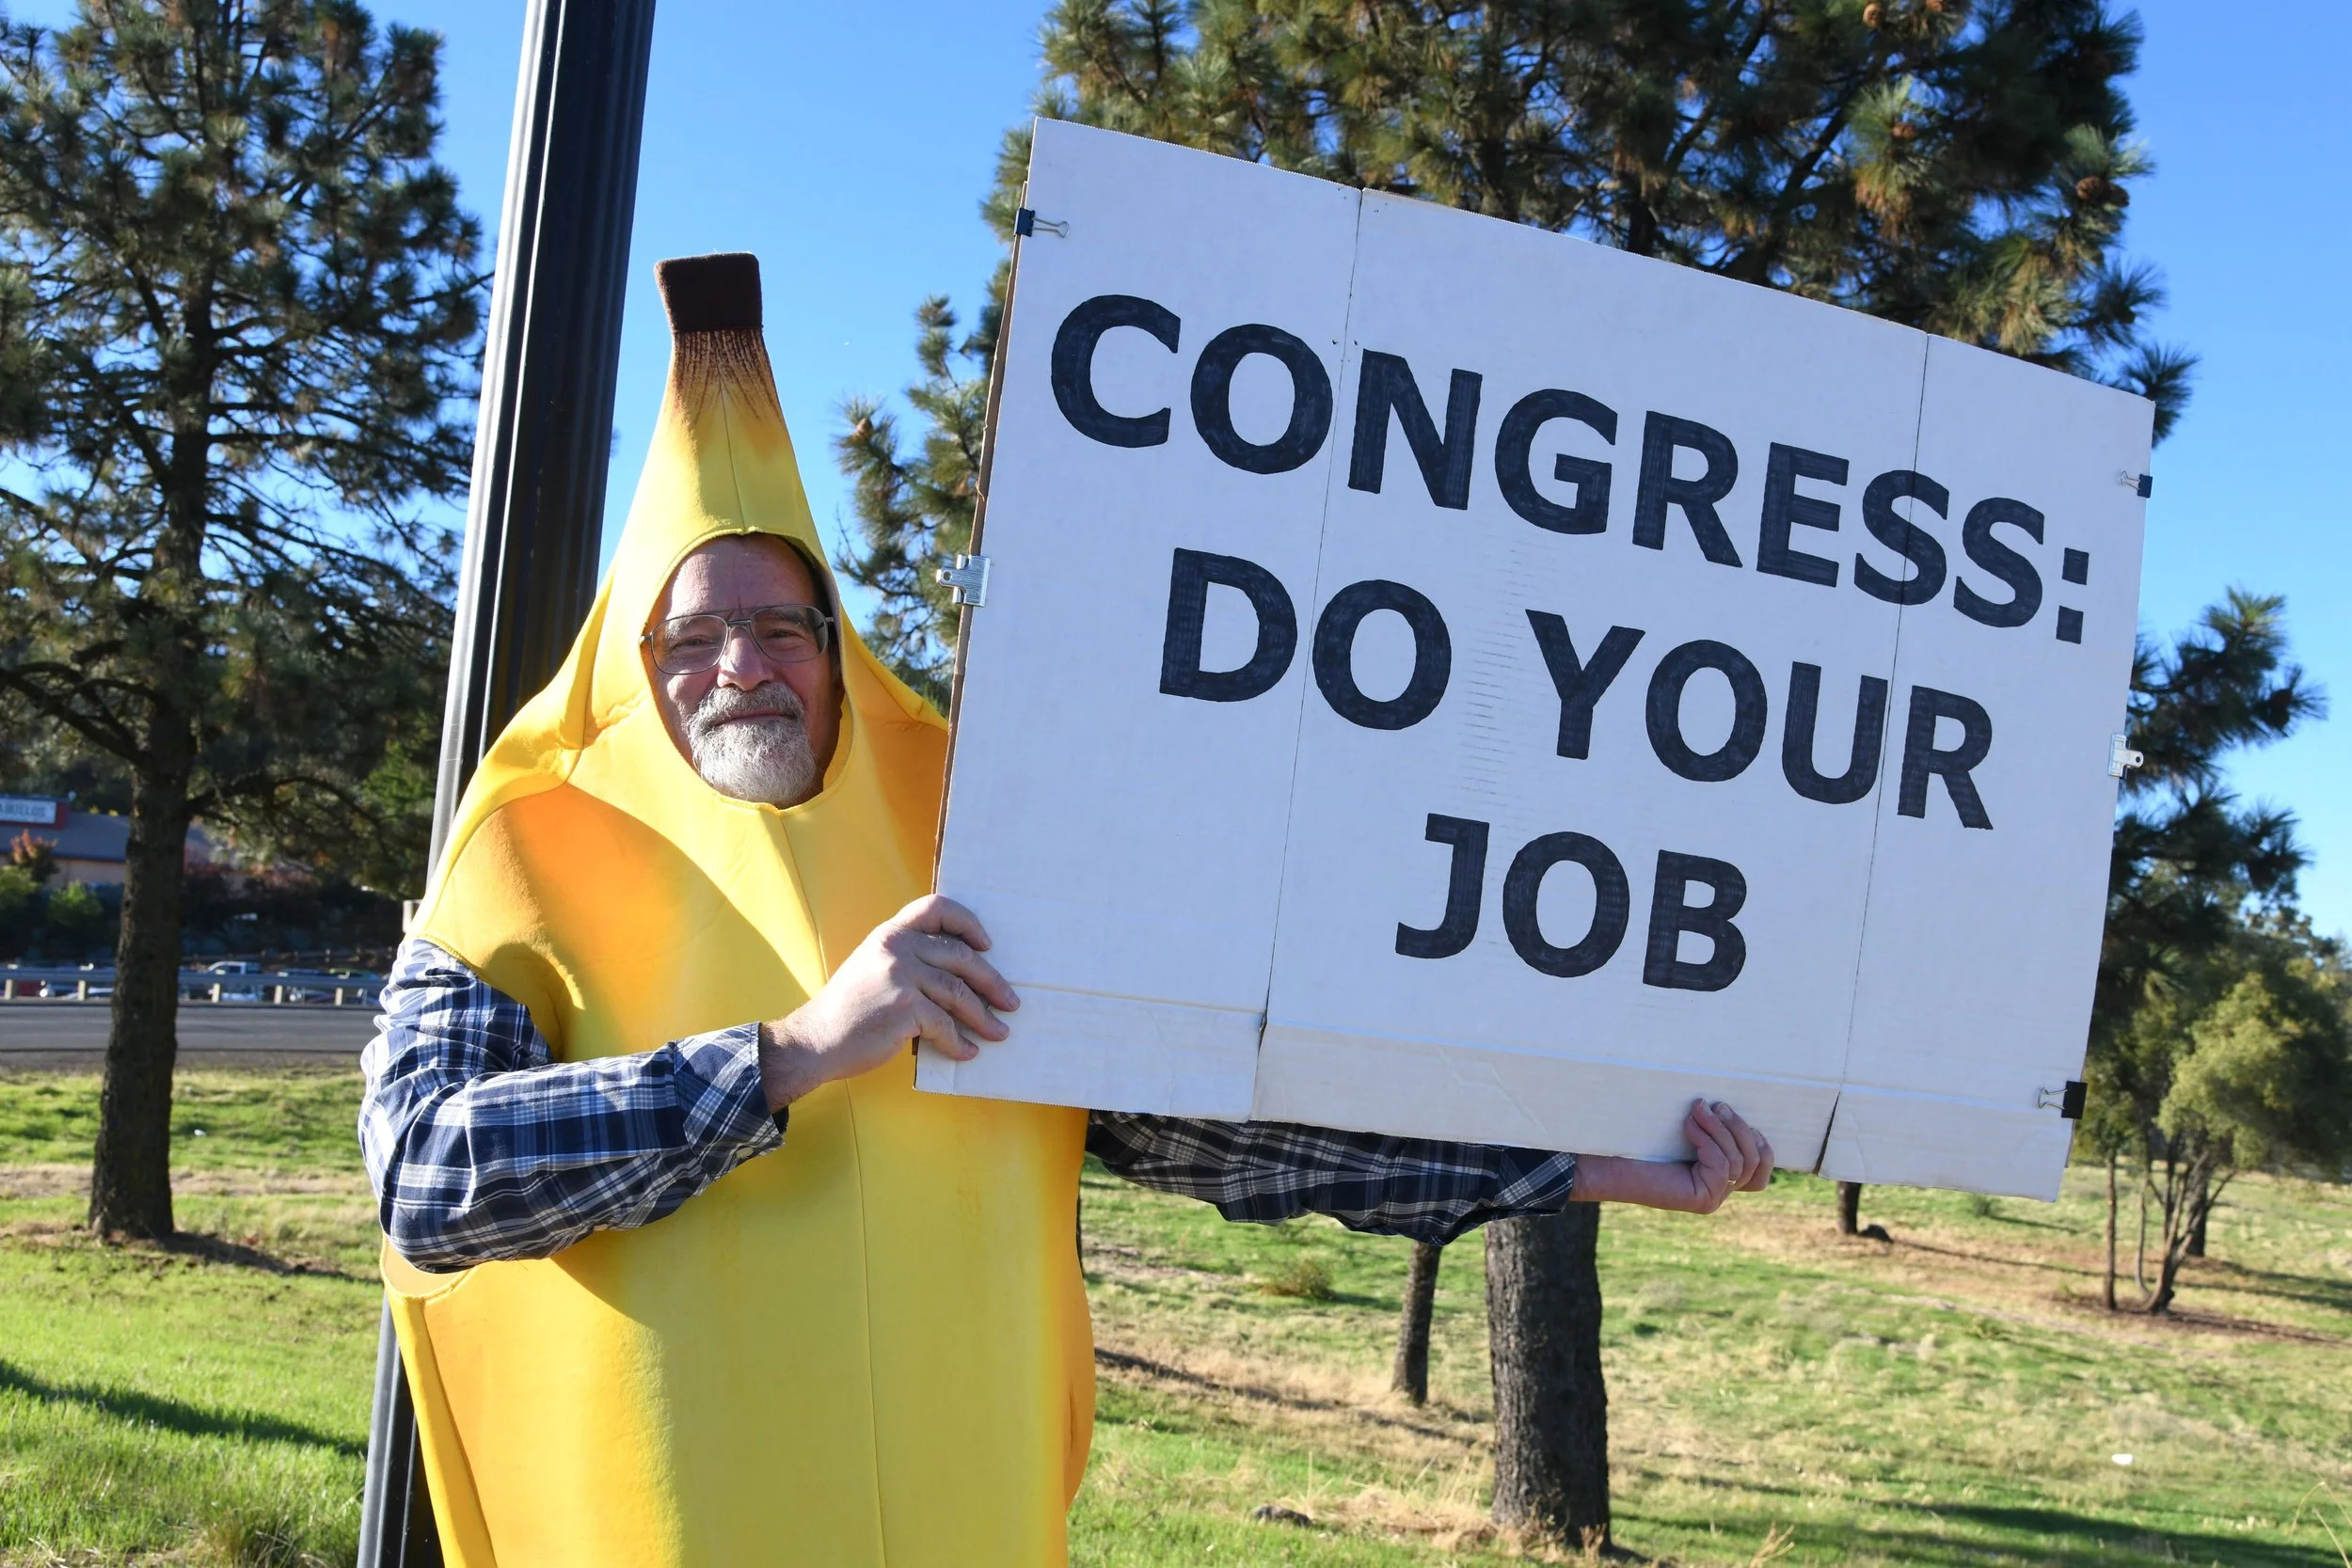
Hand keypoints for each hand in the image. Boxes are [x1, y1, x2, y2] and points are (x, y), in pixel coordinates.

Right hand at [756, 895, 1017, 1109]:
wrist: (816, 1040)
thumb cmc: (848, 1010)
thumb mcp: (873, 967)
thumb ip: (908, 959)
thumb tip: (961, 975)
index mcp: (890, 933)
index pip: (936, 907)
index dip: (967, 921)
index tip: (987, 944)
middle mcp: (897, 948)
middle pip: (961, 956)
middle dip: (992, 981)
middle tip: (1011, 1001)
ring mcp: (901, 976)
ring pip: (959, 993)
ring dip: (983, 1017)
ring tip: (1000, 1032)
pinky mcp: (905, 1007)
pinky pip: (945, 1024)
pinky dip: (960, 1042)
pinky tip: (968, 1052)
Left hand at [1570, 1099, 1773, 1213]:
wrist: (1604, 1163)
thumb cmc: (1637, 1141)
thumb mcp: (1683, 1130)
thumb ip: (1709, 1127)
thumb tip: (1729, 1106)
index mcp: (1716, 1178)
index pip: (1760, 1174)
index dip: (1764, 1148)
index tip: (1749, 1121)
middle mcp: (1717, 1192)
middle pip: (1754, 1162)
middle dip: (1739, 1128)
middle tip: (1715, 1104)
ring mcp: (1711, 1198)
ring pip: (1739, 1161)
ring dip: (1720, 1128)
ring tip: (1697, 1108)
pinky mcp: (1701, 1200)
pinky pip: (1721, 1165)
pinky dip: (1707, 1140)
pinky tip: (1687, 1125)